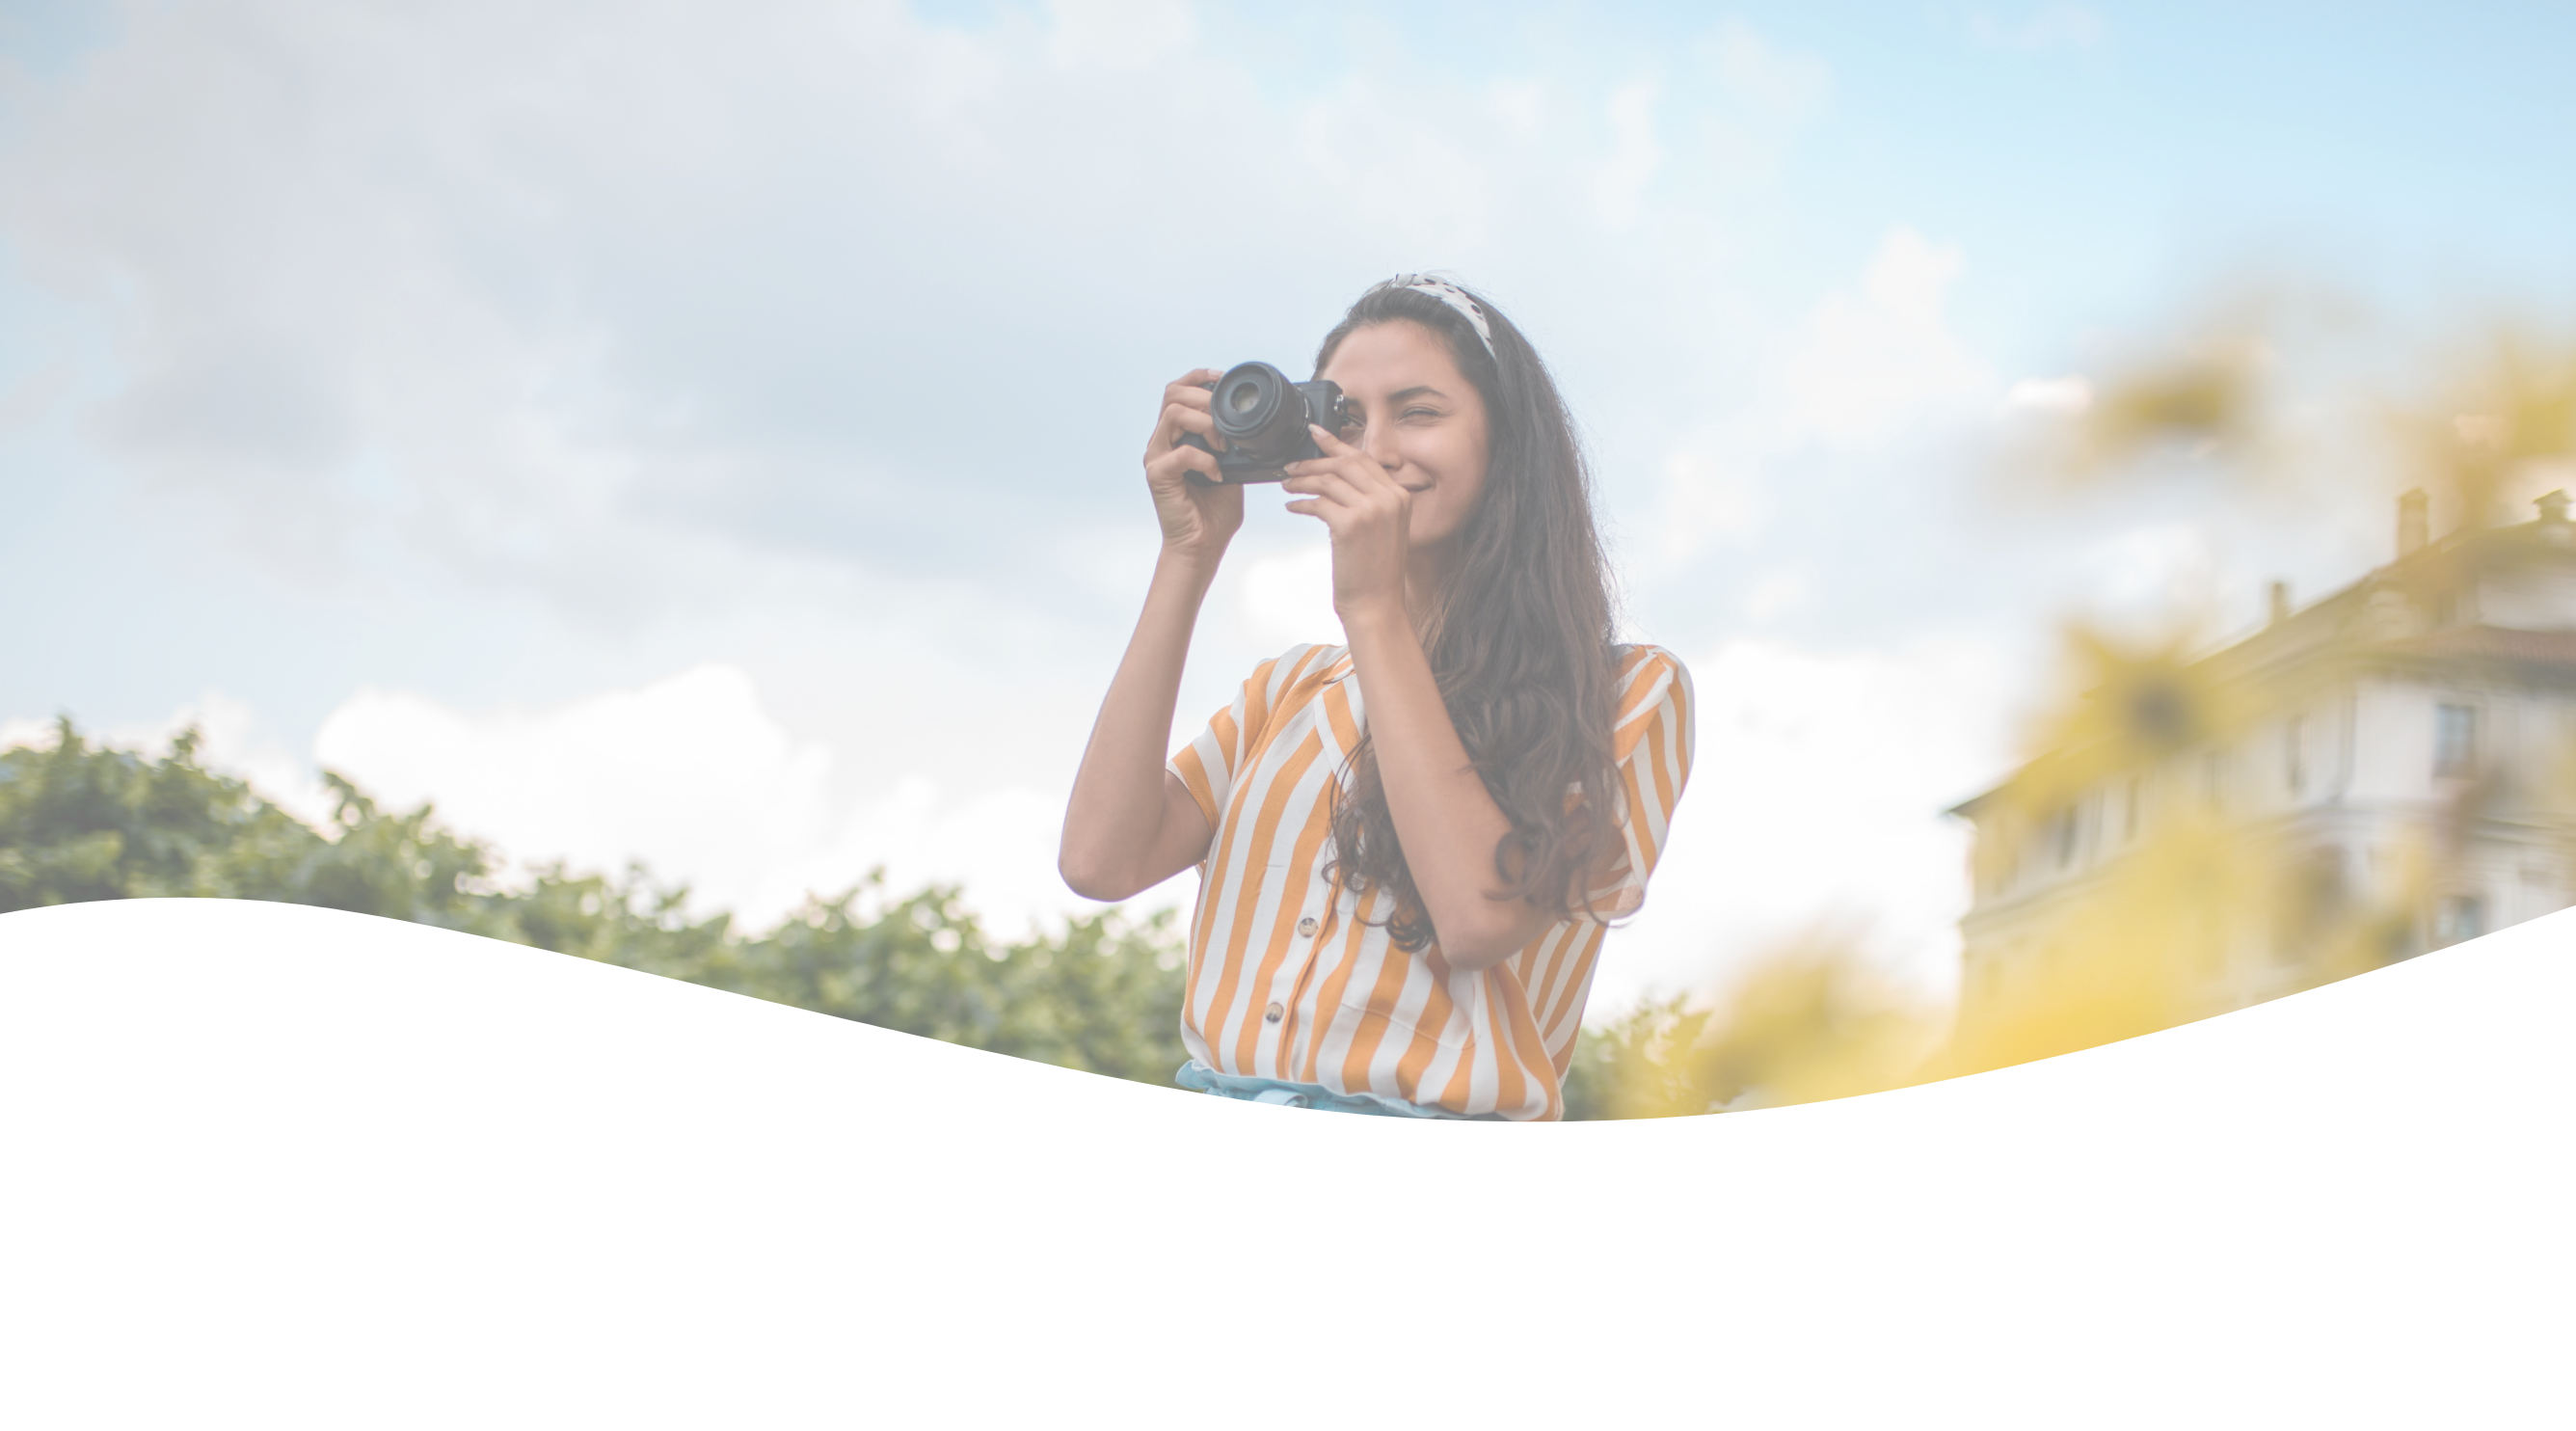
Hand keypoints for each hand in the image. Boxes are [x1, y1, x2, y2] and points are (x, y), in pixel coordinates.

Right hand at [1142, 369, 1243, 564]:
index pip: (1178, 390)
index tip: (1221, 379)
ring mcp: (1157, 457)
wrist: (1202, 545)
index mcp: (1176, 435)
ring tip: (1222, 446)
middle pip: (1172, 394)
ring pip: (1174, 415)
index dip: (1198, 377)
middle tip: (1225, 420)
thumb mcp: (1231, 467)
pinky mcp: (1158, 475)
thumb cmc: (1215, 511)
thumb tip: (1253, 423)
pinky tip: (1217, 475)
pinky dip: (1205, 460)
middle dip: (1204, 397)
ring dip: (1206, 424)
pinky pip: (1182, 453)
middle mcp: (1162, 442)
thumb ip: (1232, 443)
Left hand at [1281, 424, 1410, 626]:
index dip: (1337, 444)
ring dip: (1302, 480)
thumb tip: (1336, 480)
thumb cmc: (1375, 573)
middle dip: (1314, 460)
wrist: (1376, 605)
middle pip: (1345, 463)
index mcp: (1399, 496)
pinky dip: (1301, 503)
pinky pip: (1318, 503)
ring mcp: (1371, 511)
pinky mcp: (1350, 525)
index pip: (1364, 459)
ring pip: (1328, 480)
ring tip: (1288, 485)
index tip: (1317, 434)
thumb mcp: (1383, 530)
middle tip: (1292, 464)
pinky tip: (1293, 507)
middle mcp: (1389, 499)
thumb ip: (1369, 502)